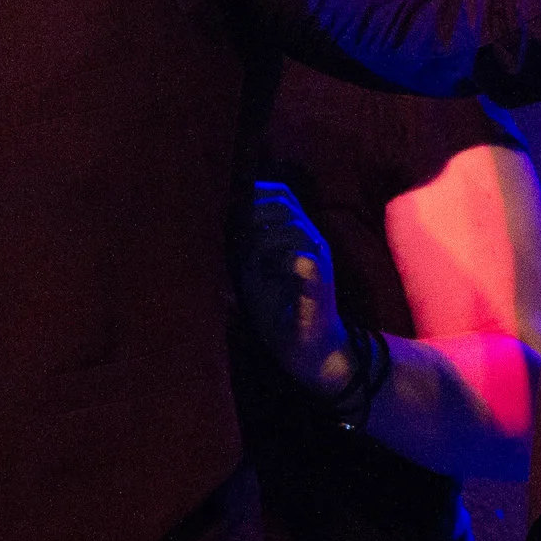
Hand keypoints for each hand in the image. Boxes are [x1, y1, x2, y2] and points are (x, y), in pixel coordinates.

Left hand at [242, 182, 356, 401]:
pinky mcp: (319, 283)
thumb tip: (220, 224)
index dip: (257, 191)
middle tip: (235, 231)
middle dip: (254, 211)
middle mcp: (311, 241)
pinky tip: (266, 271)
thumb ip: (244, 247)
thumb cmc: (279, 310)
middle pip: (285, 204)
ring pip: (294, 227)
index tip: (231, 201)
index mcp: (296, 235)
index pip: (282, 195)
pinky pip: (303, 260)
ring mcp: (318, 260)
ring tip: (249, 256)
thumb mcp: (254, 272)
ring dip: (264, 237)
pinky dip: (280, 260)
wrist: (309, 349)